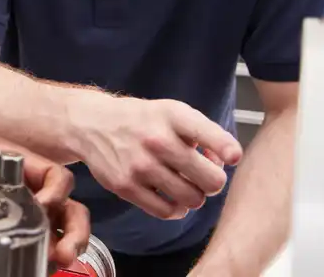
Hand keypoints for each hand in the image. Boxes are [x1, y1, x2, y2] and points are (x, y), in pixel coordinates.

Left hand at [0, 130, 90, 267]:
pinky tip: (38, 267)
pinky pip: (31, 245)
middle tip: (63, 250)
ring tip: (57, 261)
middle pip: (67, 207)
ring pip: (56, 229)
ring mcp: (18, 211)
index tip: (42, 208)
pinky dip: (40, 257)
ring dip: (64, 246)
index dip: (55, 192)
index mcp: (15, 161)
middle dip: (73, 229)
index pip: (54, 176)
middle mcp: (24, 187)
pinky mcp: (5, 231)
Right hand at [72, 95, 243, 219]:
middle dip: (213, 181)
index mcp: (173, 116)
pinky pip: (168, 211)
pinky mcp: (126, 186)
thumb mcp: (172, 112)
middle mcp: (157, 140)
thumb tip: (223, 164)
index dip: (229, 151)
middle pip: (212, 181)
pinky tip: (171, 196)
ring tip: (184, 184)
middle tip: (203, 175)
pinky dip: (176, 208)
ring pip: (193, 199)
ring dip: (194, 195)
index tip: (232, 157)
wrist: (91, 123)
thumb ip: (202, 135)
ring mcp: (140, 165)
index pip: (212, 137)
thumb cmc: (141, 120)